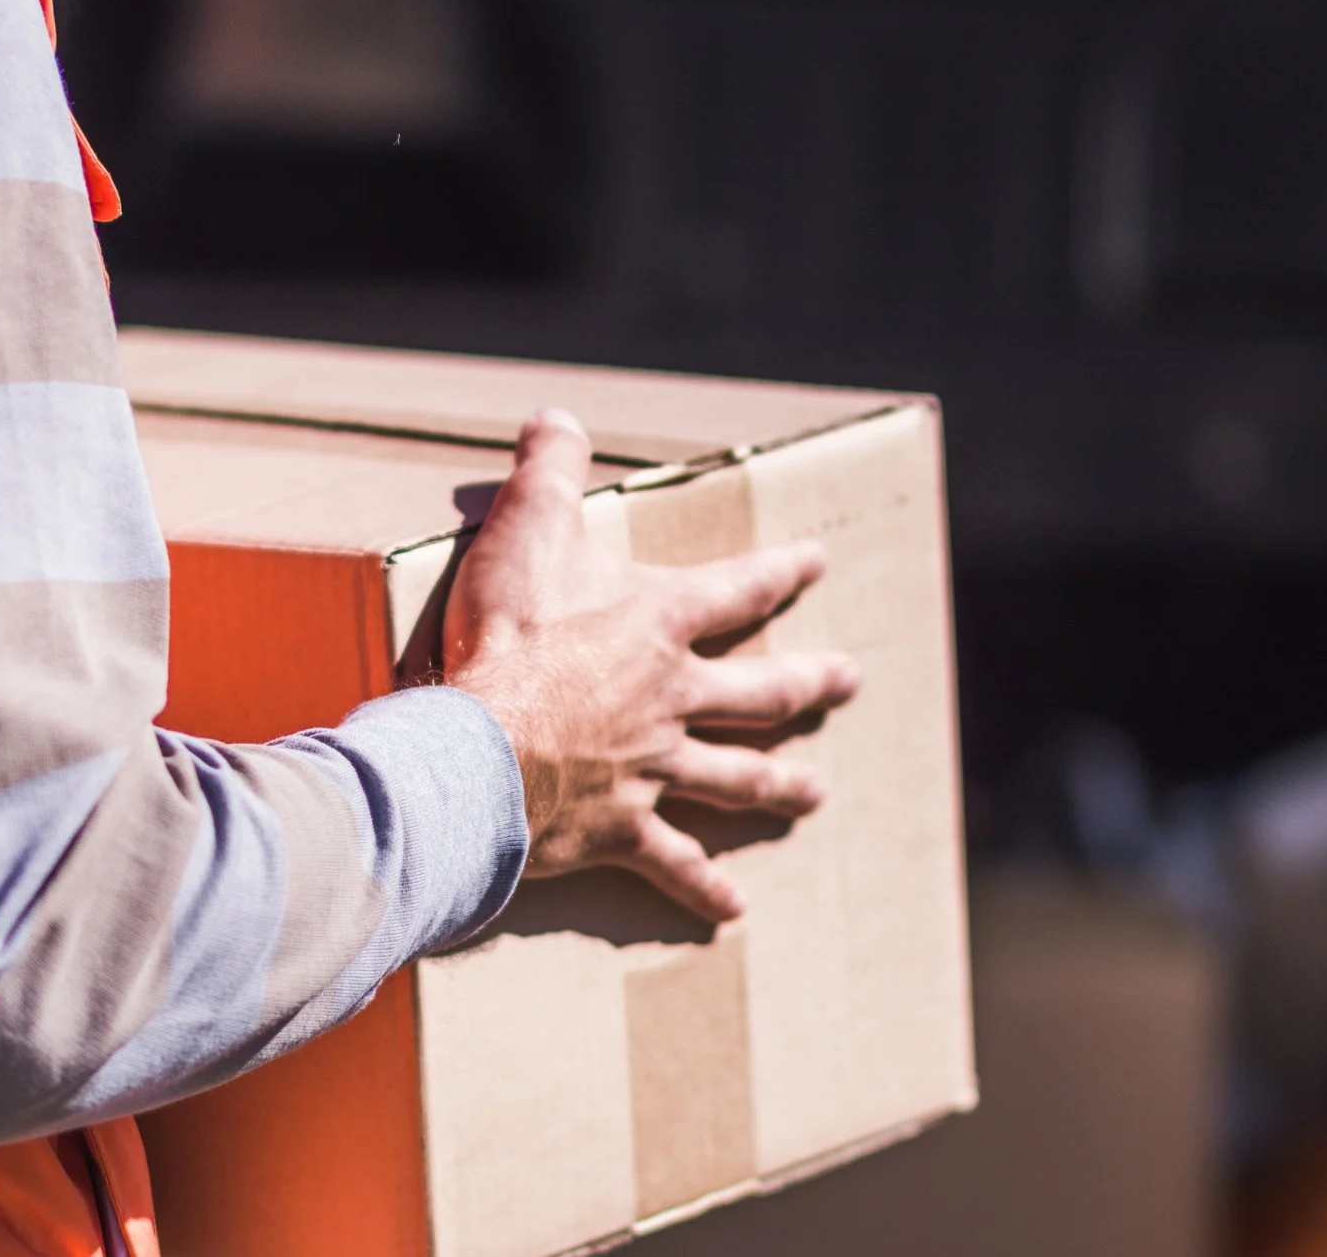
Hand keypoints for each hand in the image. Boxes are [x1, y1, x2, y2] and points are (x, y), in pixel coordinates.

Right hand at [444, 409, 860, 921]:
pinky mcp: (622, 828)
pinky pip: (673, 860)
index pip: (736, 590)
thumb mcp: (522, 531)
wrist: (477, 748)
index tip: (818, 562)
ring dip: (780, 783)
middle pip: (761, 692)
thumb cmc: (504, 638)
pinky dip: (702, 886)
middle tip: (849, 680)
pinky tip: (732, 910)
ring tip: (815, 792)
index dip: (779, 573)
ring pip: (736, 776)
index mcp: (657, 624)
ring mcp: (655, 768)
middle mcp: (674, 697)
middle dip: (809, 683)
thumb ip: (545, 471)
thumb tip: (555, 418)